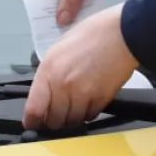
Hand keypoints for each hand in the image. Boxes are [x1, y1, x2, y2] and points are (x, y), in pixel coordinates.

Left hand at [22, 4, 136, 129]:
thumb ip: (50, 73)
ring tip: (78, 102)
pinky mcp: (100, 99)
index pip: (34, 109)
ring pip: (72, 120)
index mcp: (49, 70)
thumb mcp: (60, 49)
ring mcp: (82, 93)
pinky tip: (91, 98)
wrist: (122, 33)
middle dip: (55, 118)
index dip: (33, 120)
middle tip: (60, 112)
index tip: (34, 122)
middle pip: (54, 120)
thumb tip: (44, 92)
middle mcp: (62, 85)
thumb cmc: (93, 34)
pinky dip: (89, 111)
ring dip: (73, 116)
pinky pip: (90, 115)